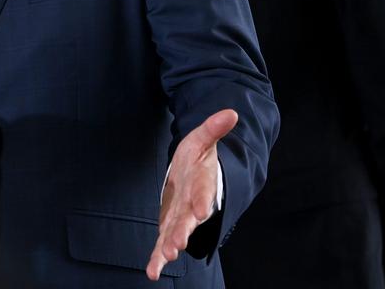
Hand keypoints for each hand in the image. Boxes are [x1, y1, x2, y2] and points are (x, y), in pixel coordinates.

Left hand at [146, 109, 237, 280]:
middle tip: (176, 246)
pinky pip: (163, 243)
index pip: (203, 193)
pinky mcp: (170, 225)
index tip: (200, 212)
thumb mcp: (202, 139)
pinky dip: (158, 258)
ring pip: (175, 235)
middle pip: (188, 220)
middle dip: (182, 233)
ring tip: (163, 260)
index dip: (201, 202)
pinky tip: (152, 272)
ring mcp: (181, 217)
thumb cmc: (197, 157)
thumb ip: (214, 129)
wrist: (193, 173)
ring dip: (169, 248)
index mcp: (201, 184)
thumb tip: (231, 112)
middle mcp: (193, 205)